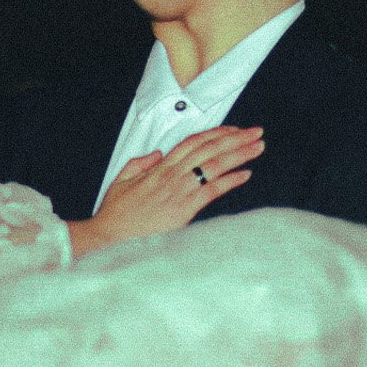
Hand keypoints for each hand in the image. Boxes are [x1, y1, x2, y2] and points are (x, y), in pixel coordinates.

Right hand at [69, 125, 263, 257]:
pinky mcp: (184, 210)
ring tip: (257, 147)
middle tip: (256, 132)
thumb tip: (158, 154)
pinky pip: (212, 190)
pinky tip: (246, 174)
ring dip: (239, 154)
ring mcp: (179, 191)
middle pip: (209, 149)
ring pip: (214, 165)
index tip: (233, 129)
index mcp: (159, 168)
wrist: (109, 236)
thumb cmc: (115, 214)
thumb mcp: (122, 181)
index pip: (193, 142)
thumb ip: (140, 164)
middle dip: (235, 138)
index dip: (215, 133)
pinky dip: (231, 181)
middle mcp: (172, 175)